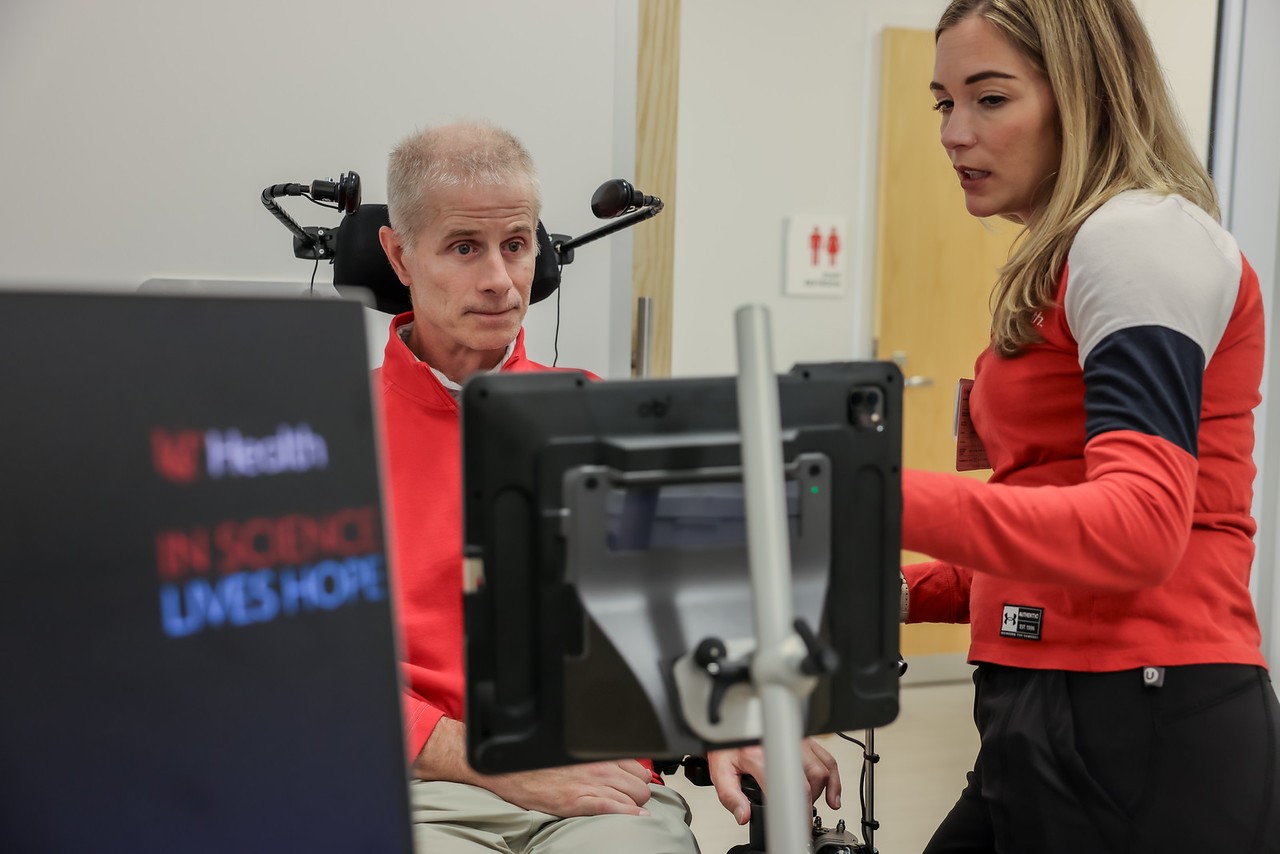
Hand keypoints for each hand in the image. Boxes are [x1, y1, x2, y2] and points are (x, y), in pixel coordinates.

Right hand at [412, 717, 653, 818]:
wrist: (505, 768)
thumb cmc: (534, 761)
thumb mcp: (570, 752)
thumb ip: (594, 756)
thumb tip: (614, 766)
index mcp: (597, 752)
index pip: (638, 768)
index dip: (636, 781)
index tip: (631, 788)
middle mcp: (598, 766)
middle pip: (641, 786)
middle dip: (636, 795)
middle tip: (625, 801)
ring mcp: (590, 784)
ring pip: (635, 798)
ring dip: (632, 806)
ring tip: (621, 810)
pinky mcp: (577, 801)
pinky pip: (614, 809)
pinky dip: (626, 816)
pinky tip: (630, 819)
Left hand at [707, 739, 840, 824]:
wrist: (729, 724)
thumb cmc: (726, 745)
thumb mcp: (720, 771)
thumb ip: (730, 796)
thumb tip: (743, 815)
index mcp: (760, 755)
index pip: (789, 786)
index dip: (798, 811)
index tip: (798, 825)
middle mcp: (782, 744)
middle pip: (812, 778)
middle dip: (810, 804)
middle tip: (801, 820)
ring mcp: (796, 740)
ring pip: (822, 769)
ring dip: (822, 792)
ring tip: (812, 809)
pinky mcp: (803, 739)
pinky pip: (827, 758)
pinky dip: (833, 779)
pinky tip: (832, 796)